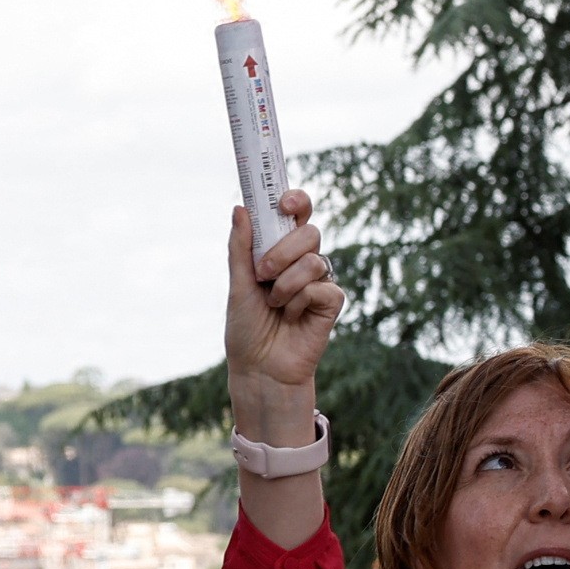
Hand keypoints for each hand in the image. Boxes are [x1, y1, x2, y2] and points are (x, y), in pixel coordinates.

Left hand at [224, 188, 339, 422]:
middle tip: (262, 274)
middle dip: (282, 251)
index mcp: (281, 250)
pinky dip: (299, 302)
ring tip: (275, 304)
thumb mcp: (237, 284)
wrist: (259, 367)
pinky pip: (321, 287)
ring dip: (286, 284)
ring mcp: (320, 280)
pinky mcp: (332, 302)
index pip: (297, 214)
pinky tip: (293, 318)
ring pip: (313, 260)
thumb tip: (240, 208)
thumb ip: (241, 247)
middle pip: (309, 232)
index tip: (283, 203)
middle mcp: (303, 261)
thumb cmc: (246, 328)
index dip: (296, 201)